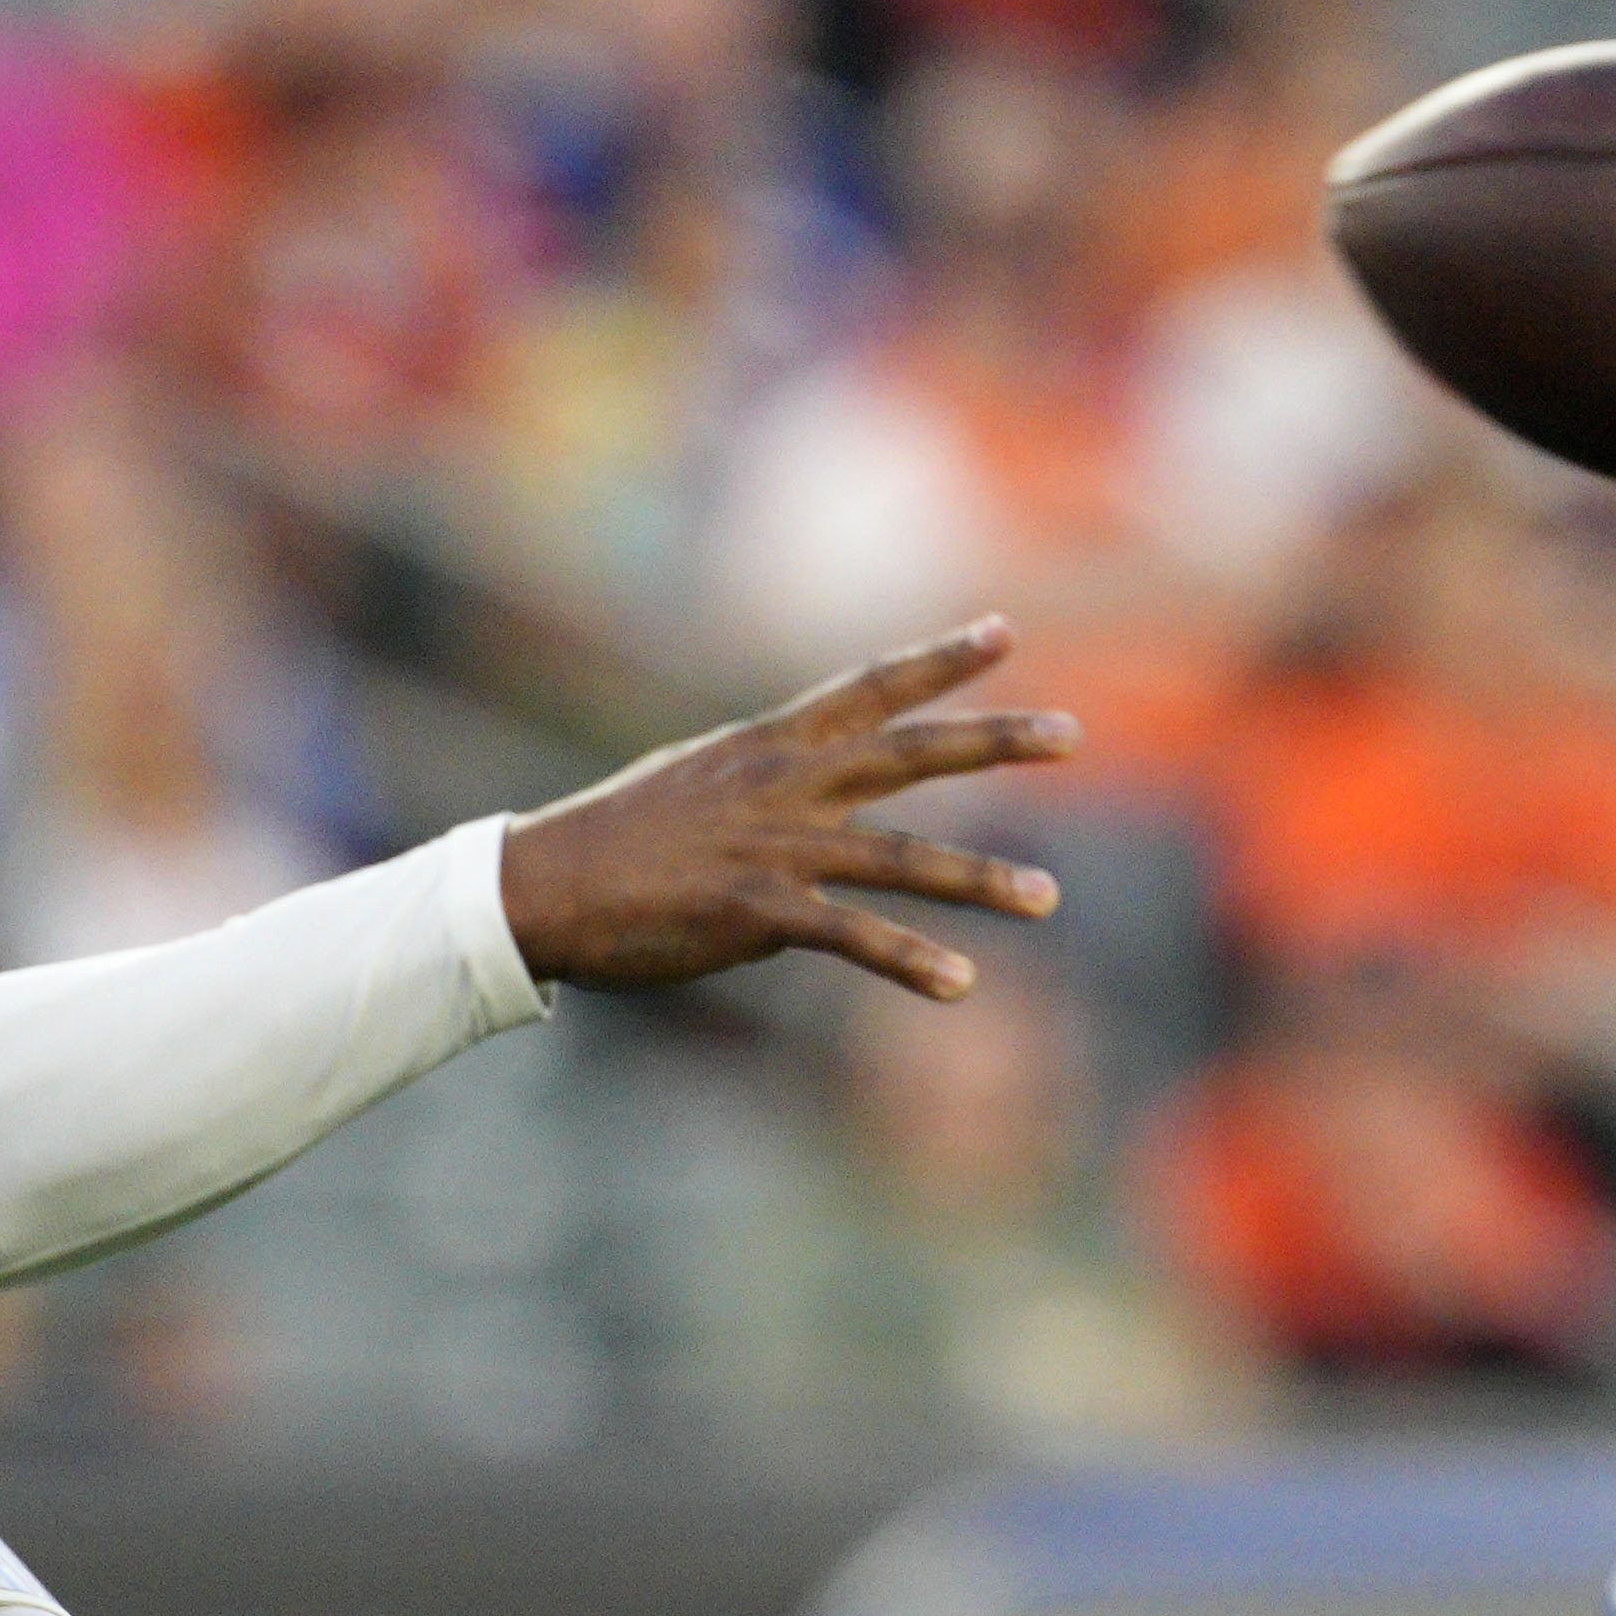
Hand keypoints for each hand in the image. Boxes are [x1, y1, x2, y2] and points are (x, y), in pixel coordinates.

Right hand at [495, 620, 1075, 1003]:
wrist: (542, 884)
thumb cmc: (608, 840)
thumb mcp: (692, 788)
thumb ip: (763, 796)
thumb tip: (807, 826)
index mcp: (768, 745)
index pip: (870, 687)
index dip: (940, 659)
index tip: (1004, 631)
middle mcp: (786, 783)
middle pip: (913, 753)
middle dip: (998, 741)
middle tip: (1072, 733)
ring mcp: (777, 845)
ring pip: (904, 857)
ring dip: (983, 879)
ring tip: (1048, 898)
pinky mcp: (759, 910)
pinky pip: (854, 938)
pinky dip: (910, 961)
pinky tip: (959, 984)